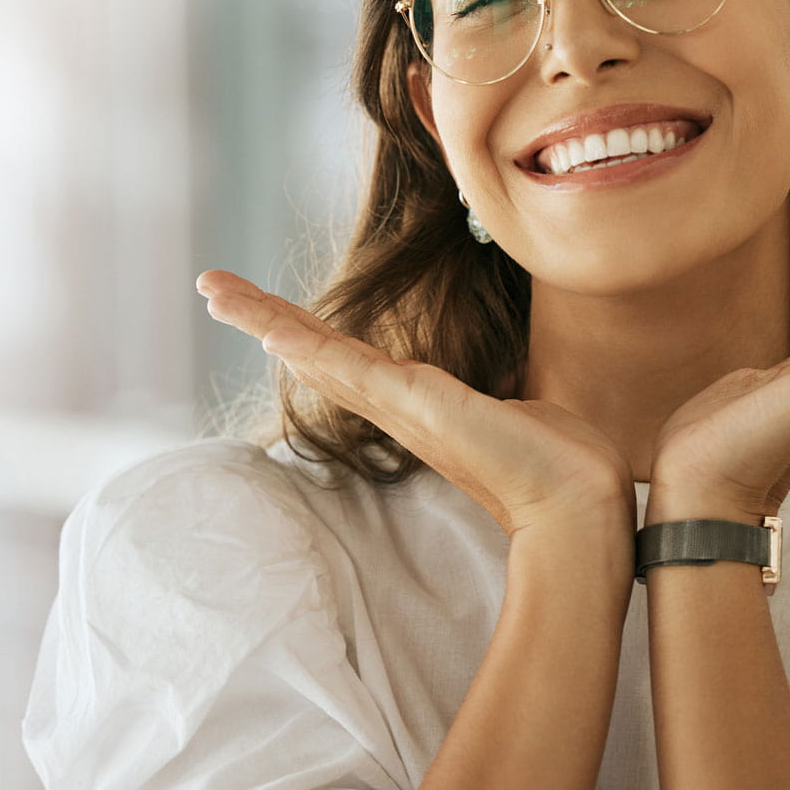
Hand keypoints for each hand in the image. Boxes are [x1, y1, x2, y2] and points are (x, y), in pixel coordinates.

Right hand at [196, 270, 635, 536]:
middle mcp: (399, 407)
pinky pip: (352, 369)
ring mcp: (403, 408)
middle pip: (313, 353)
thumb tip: (516, 395)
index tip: (264, 312)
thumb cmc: (560, 463)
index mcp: (417, 405)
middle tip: (209, 286)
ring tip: (214, 290)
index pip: (345, 358)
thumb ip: (502, 398)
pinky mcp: (419, 407)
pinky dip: (308, 347)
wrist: (580, 503)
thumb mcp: (521, 411)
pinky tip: (271, 329)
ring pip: (318, 354)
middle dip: (260, 316)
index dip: (301, 331)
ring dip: (264, 319)